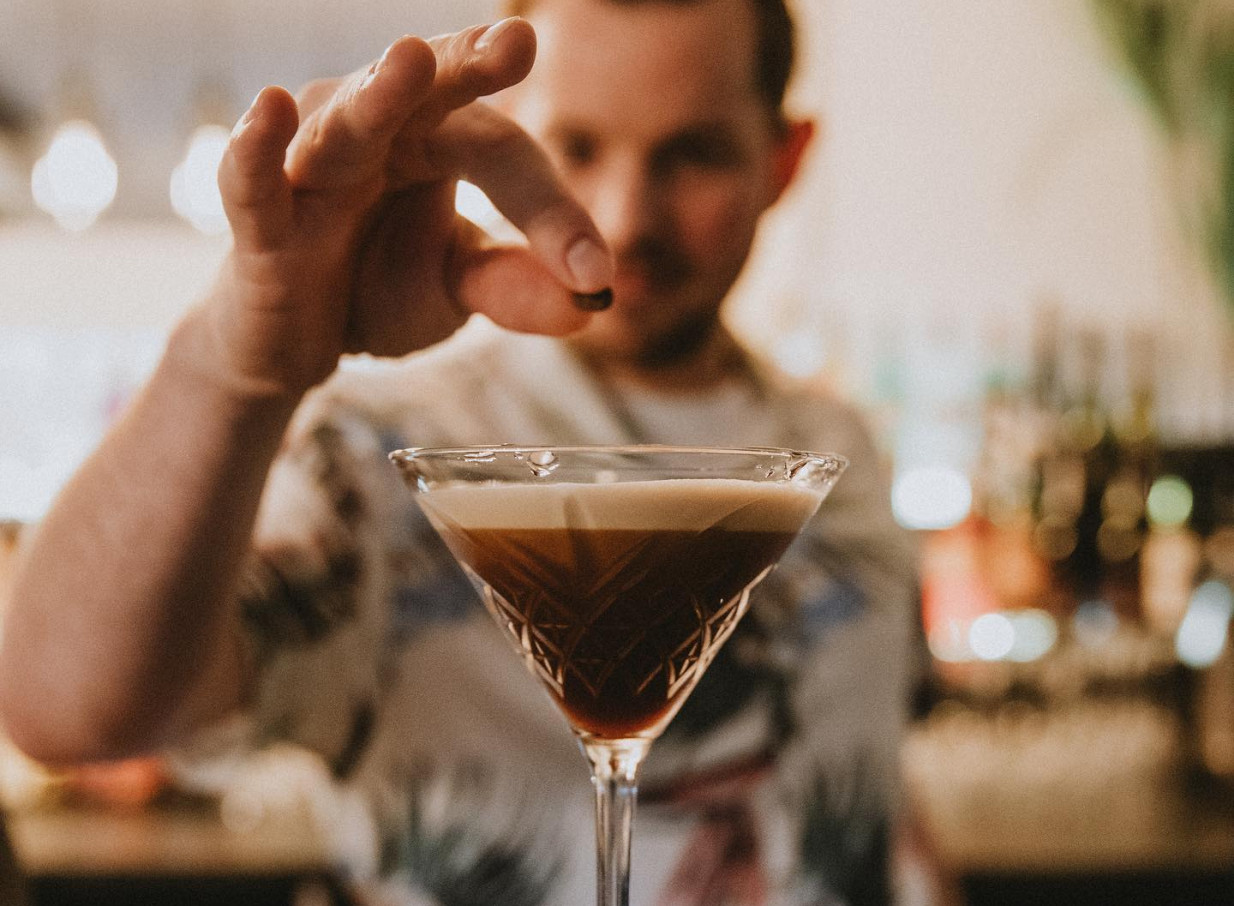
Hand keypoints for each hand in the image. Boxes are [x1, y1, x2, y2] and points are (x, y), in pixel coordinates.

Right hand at [203, 18, 612, 398]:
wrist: (291, 340)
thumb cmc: (377, 286)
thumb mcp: (454, 289)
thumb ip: (510, 288)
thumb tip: (588, 306)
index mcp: (437, 137)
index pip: (503, 154)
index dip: (551, 212)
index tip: (594, 272)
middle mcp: (376, 128)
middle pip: (429, 92)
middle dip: (469, 65)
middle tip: (517, 42)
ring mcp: (311, 165)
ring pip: (347, 123)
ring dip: (377, 94)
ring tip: (411, 60)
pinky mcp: (258, 219)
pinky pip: (251, 180)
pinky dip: (255, 148)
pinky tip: (271, 109)